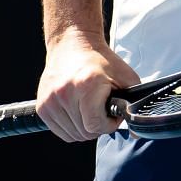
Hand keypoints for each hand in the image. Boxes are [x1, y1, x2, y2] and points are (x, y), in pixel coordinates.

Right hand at [36, 27, 141, 142]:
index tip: (113, 115)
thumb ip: (133, 103)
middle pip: (84, 132)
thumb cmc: (101, 61)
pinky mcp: (42, 107)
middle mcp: (64, 93)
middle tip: (103, 110)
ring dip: (85, 128)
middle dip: (99, 126)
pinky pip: (60, 132)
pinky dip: (72, 127)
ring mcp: (50, 101)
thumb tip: (138, 133)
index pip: (95, 125)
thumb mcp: (125, 77)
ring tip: (91, 110)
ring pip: (72, 135)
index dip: (109, 125)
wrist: (72, 45)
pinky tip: (79, 112)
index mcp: (86, 85)